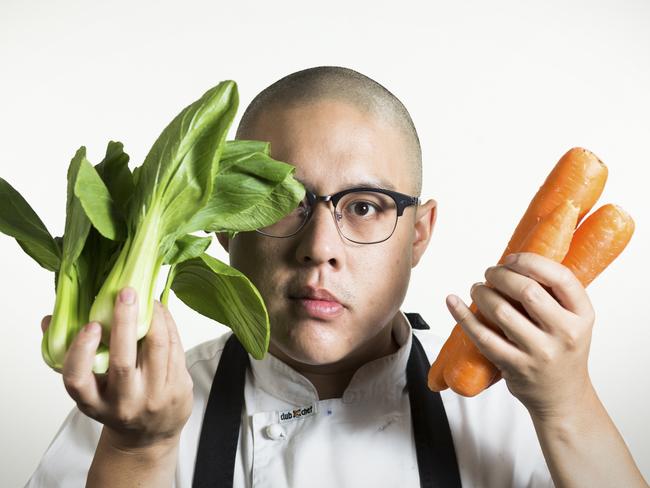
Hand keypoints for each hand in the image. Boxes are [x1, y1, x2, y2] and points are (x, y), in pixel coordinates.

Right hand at [40, 287, 193, 449]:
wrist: (150, 434)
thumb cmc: (115, 402)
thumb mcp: (90, 388)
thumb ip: (72, 354)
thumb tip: (49, 319)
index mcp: (94, 402)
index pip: (78, 380)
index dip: (81, 351)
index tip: (90, 326)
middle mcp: (124, 402)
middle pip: (123, 362)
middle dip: (125, 322)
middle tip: (125, 293)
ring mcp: (154, 397)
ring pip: (157, 349)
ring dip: (154, 317)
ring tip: (147, 298)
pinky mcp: (179, 389)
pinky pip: (176, 348)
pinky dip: (168, 325)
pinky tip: (161, 312)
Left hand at [446, 252, 595, 420]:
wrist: (562, 397)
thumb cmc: (561, 350)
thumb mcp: (572, 321)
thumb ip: (552, 294)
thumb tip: (511, 262)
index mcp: (582, 315)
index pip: (560, 277)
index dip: (530, 262)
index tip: (511, 259)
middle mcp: (565, 333)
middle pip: (526, 290)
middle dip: (500, 275)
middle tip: (489, 273)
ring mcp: (540, 352)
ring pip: (501, 311)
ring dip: (481, 293)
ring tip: (477, 289)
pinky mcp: (515, 367)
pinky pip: (483, 336)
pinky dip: (463, 316)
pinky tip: (452, 302)